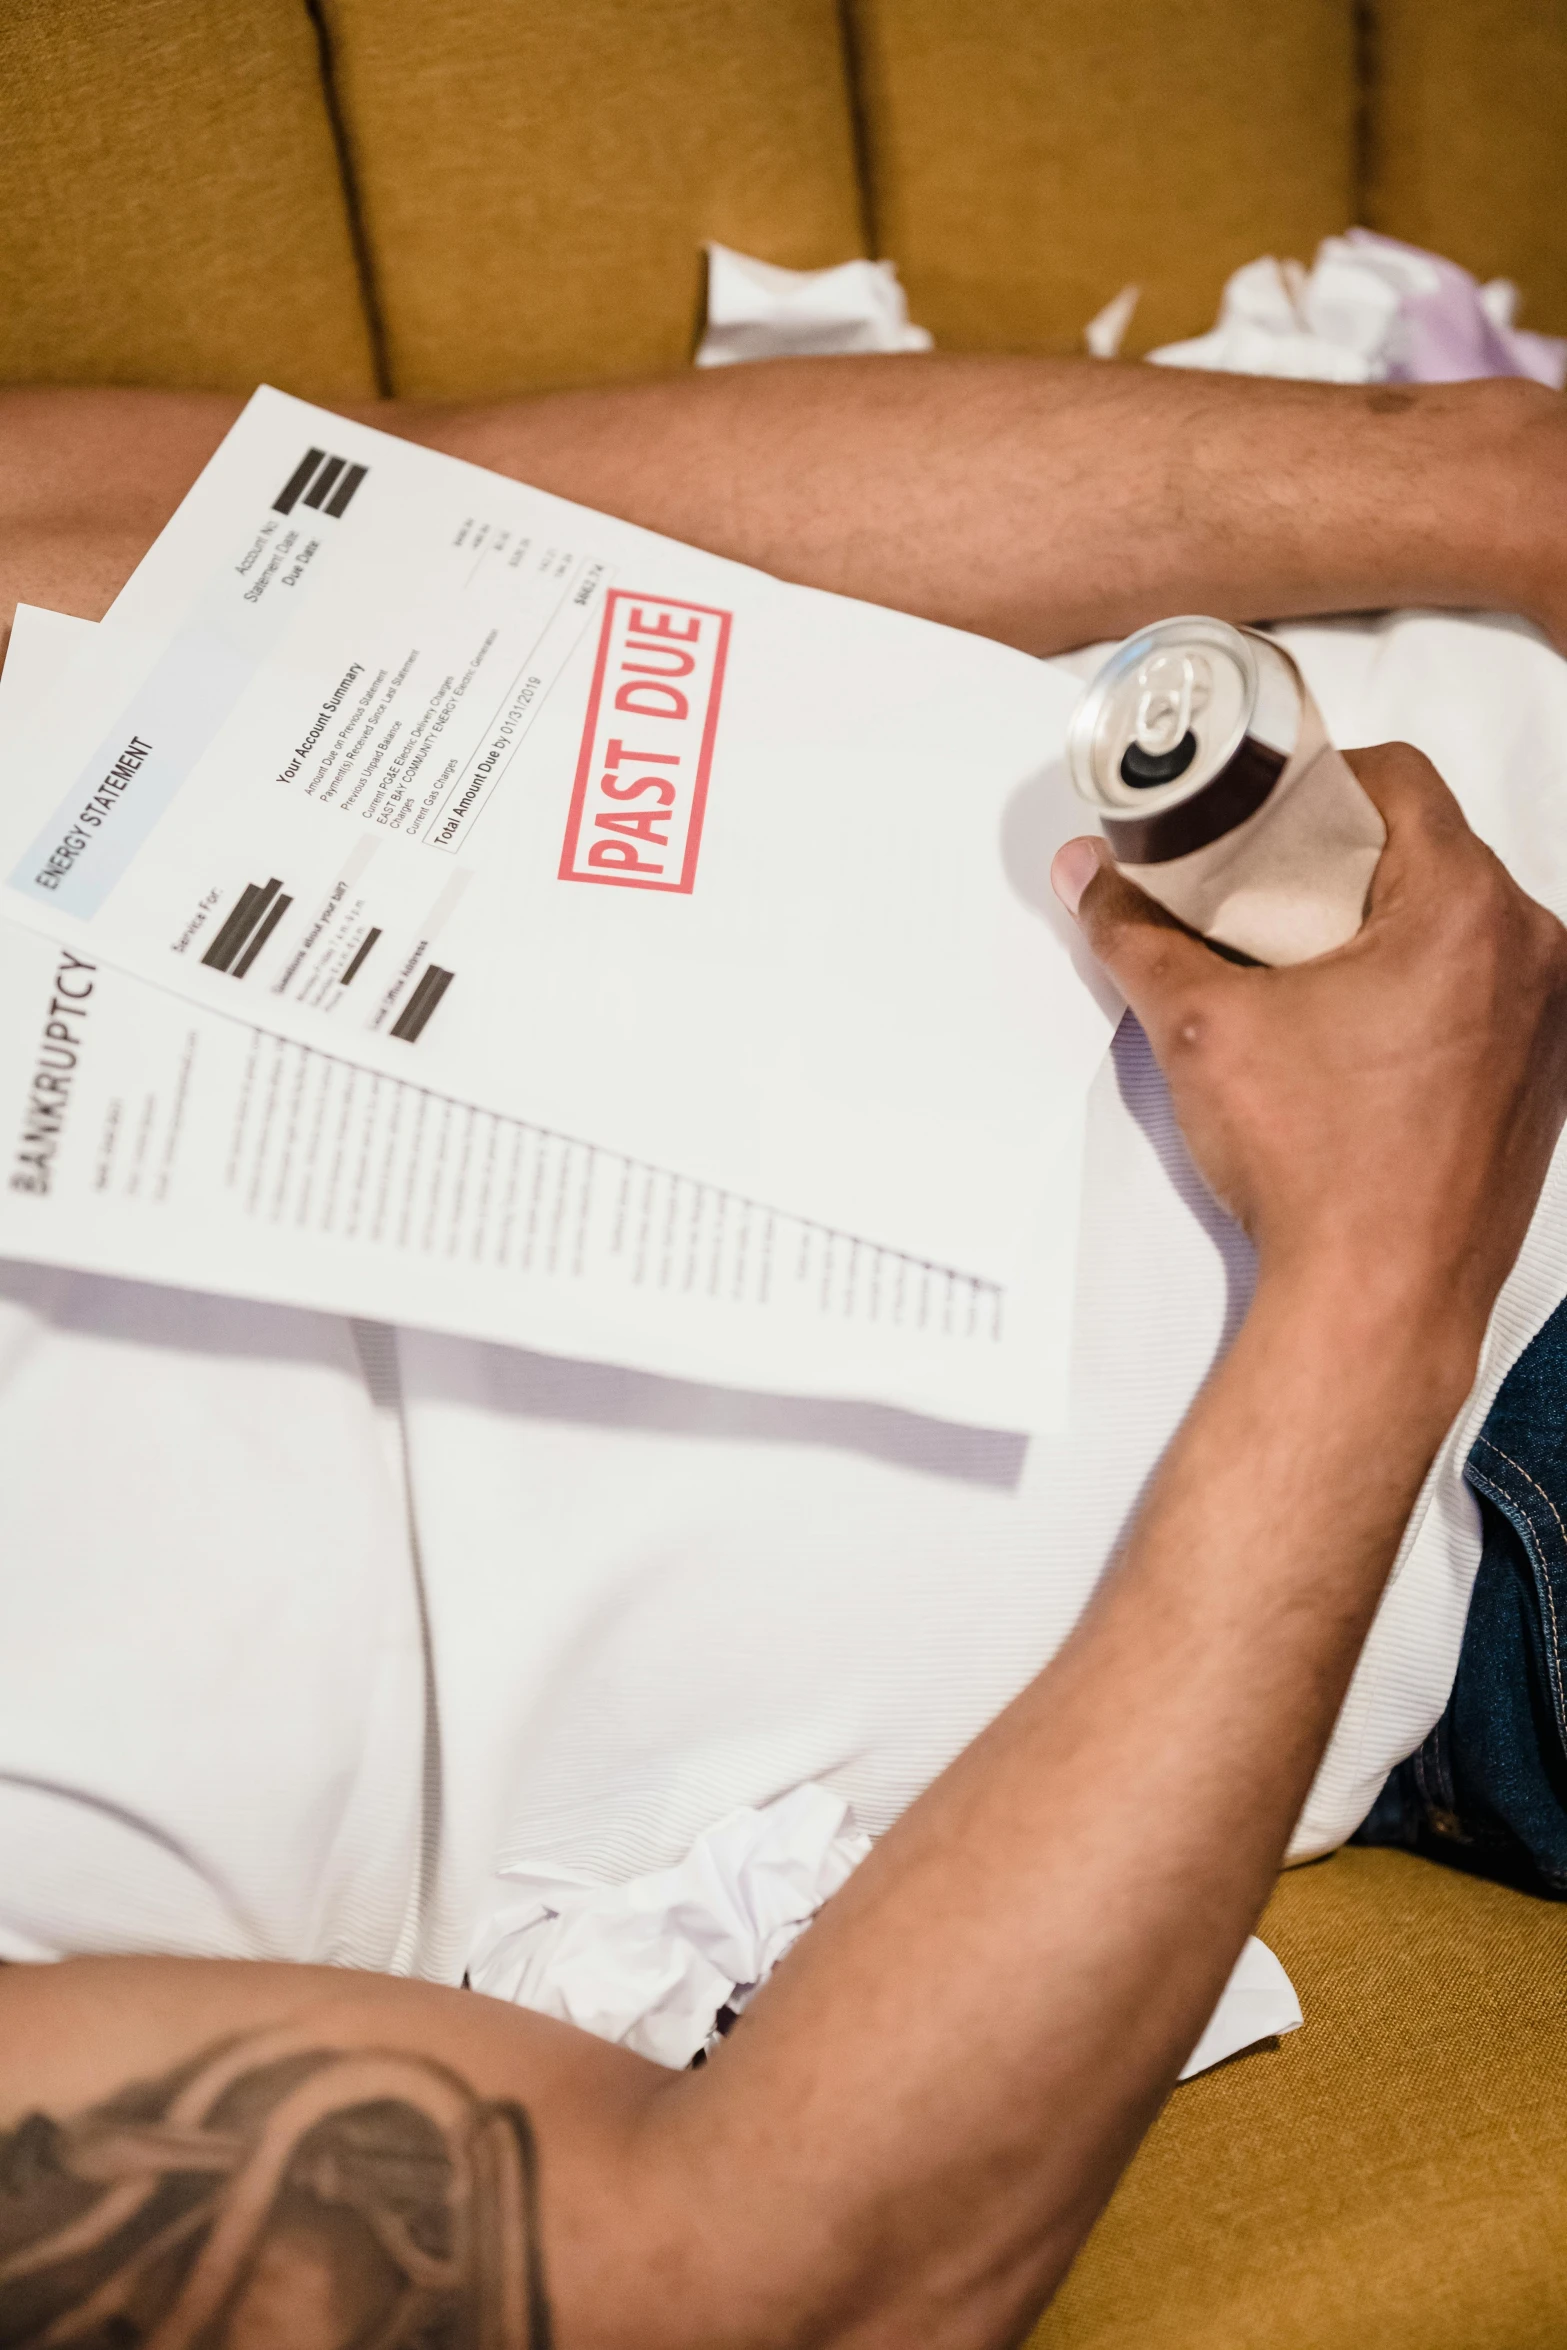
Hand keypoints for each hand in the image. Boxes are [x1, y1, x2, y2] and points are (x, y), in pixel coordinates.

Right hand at [1052, 744, 1566, 1357]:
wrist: (1377, 1303)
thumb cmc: (1321, 1174)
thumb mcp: (1202, 1028)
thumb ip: (1139, 934)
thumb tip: (1096, 879)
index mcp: (1469, 912)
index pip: (1398, 781)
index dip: (1315, 782)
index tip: (1262, 812)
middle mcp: (1533, 956)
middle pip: (1429, 854)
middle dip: (1340, 865)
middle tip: (1260, 899)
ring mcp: (1549, 1023)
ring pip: (1456, 927)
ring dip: (1379, 933)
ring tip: (1296, 976)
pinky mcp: (1540, 1081)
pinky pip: (1481, 995)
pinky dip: (1419, 995)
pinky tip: (1348, 1041)